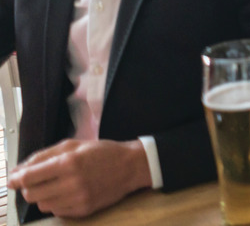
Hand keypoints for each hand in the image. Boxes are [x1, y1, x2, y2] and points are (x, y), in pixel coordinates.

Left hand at [9, 138, 152, 217]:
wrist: (131, 167)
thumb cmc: (102, 152)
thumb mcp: (74, 145)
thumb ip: (44, 156)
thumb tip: (18, 170)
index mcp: (68, 162)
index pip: (29, 177)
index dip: (16, 179)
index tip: (13, 179)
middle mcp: (72, 183)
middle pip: (32, 194)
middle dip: (30, 187)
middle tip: (38, 180)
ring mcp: (78, 199)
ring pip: (42, 204)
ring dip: (44, 195)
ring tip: (57, 185)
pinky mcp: (83, 210)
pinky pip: (56, 211)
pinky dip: (56, 202)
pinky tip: (67, 192)